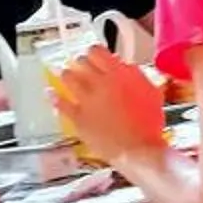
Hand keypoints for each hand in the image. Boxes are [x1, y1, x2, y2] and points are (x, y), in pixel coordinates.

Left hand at [50, 46, 165, 167]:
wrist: (138, 150)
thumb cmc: (148, 126)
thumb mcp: (151, 94)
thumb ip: (136, 77)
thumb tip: (126, 69)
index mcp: (119, 75)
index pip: (97, 51)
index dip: (95, 52)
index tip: (95, 55)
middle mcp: (100, 84)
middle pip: (81, 63)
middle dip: (82, 64)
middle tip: (83, 66)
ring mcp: (87, 101)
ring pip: (68, 78)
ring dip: (68, 75)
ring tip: (69, 76)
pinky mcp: (78, 118)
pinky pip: (61, 104)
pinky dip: (55, 98)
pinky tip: (52, 95)